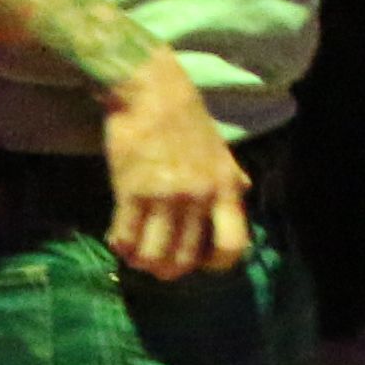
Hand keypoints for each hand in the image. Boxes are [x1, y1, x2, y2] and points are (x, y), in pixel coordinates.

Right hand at [99, 53, 249, 278]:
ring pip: (153, 256)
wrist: (152, 94)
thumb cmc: (187, 121)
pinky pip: (125, 237)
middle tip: (157, 262)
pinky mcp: (132, 192)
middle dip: (169, 270)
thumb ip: (232, 176)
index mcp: (226, 188)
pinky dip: (120, 245)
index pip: (233, 246)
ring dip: (141, 261)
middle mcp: (199, 198)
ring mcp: (165, 197)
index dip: (215, 264)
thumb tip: (245, 192)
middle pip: (185, 260)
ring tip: (136, 252)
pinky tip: (119, 237)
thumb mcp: (220, 150)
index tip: (199, 260)